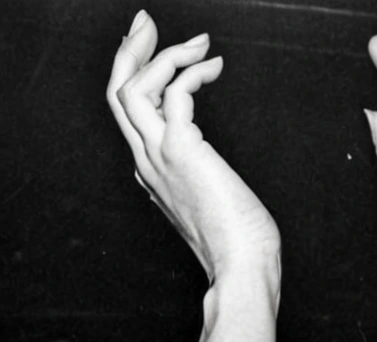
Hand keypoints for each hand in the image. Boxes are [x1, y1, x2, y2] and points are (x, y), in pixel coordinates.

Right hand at [107, 12, 279, 282]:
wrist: (242, 268)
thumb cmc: (240, 244)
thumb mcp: (212, 206)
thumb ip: (199, 184)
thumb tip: (205, 172)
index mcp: (153, 174)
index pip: (129, 116)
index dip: (136, 78)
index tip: (156, 52)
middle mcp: (148, 162)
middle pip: (119, 94)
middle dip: (131, 52)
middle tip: (147, 23)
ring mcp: (160, 156)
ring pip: (133, 87)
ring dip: (161, 54)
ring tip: (197, 41)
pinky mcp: (182, 150)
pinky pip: (174, 92)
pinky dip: (193, 71)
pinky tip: (216, 68)